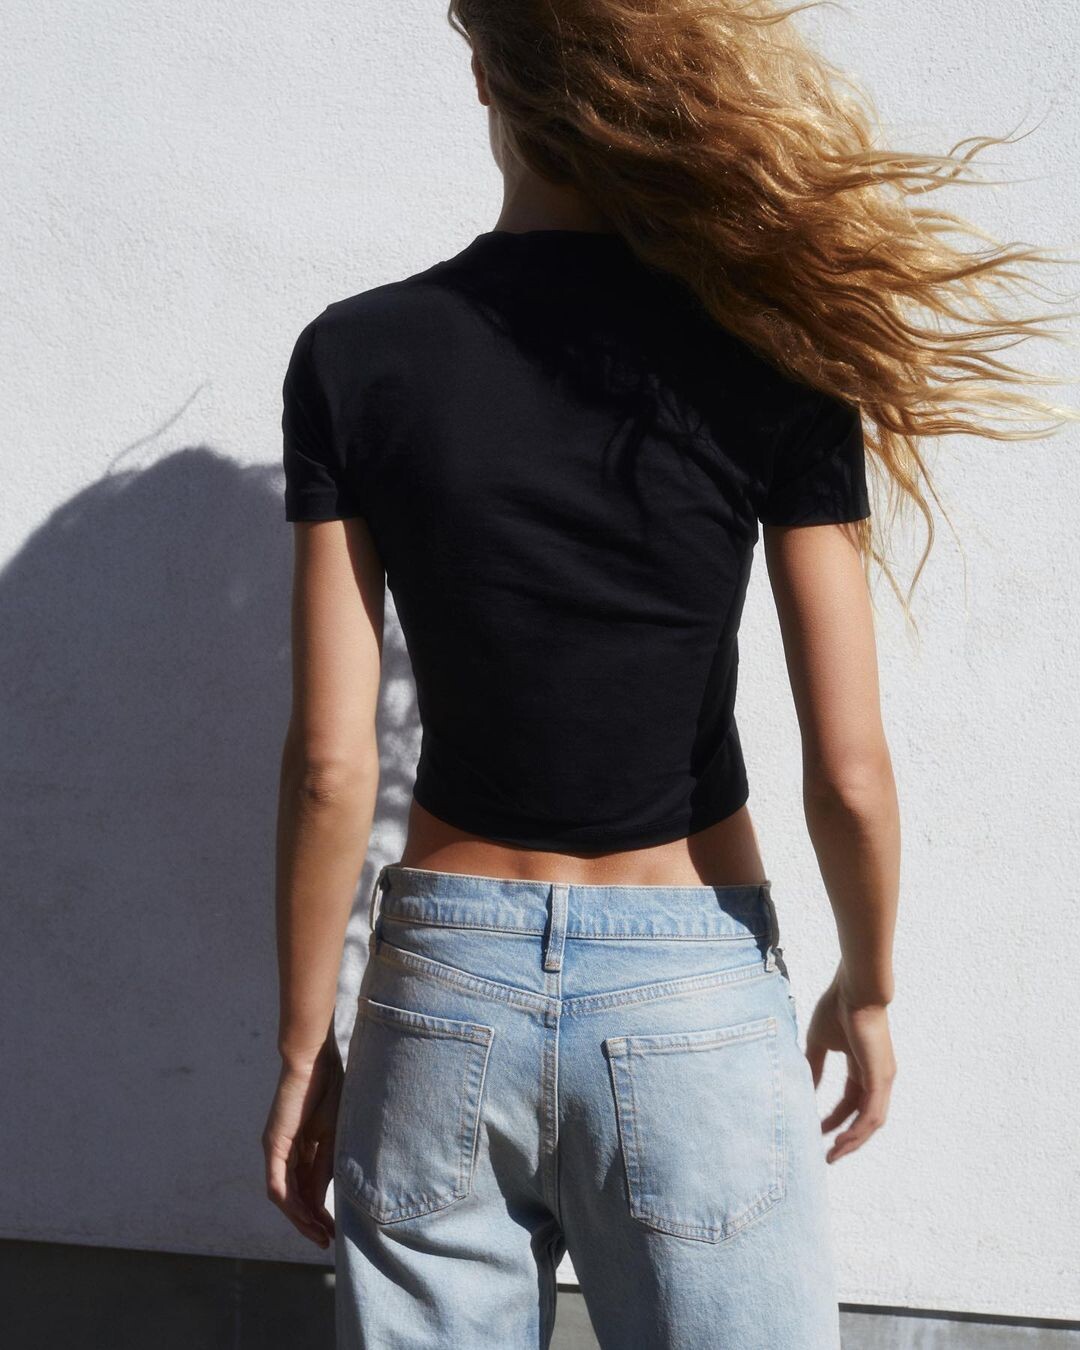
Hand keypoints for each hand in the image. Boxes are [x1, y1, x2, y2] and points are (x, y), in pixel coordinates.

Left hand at [262, 1034, 343, 1248]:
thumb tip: (321, 1204)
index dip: (321, 1212)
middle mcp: (286, 1154)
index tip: (335, 1229)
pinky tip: (306, 1218)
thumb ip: (326, 1169)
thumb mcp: (334, 1138)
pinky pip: (278, 1185)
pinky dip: (291, 1204)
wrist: (315, 1062)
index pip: (309, 1189)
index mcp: (304, 1149)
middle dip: (310, 1222)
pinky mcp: (273, 1147)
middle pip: (295, 1198)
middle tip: (327, 1240)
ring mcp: (277, 1151)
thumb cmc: (331, 1091)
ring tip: (319, 1235)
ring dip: (301, 1219)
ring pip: (285, 1197)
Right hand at [804, 965, 896, 1162]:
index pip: (849, 1101)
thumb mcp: (819, 1041)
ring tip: (834, 1155)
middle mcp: (876, 1077)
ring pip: (870, 1121)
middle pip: (862, 1117)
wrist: (855, 989)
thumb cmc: (838, 1007)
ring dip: (853, 1141)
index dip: (833, 1118)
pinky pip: (872, 1114)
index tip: (814, 1129)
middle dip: (846, 1138)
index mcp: (861, 1067)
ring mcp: (882, 1078)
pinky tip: (844, 1141)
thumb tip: (806, 1086)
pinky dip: (859, 1131)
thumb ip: (814, 1065)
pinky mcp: (881, 1078)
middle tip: (828, 1156)